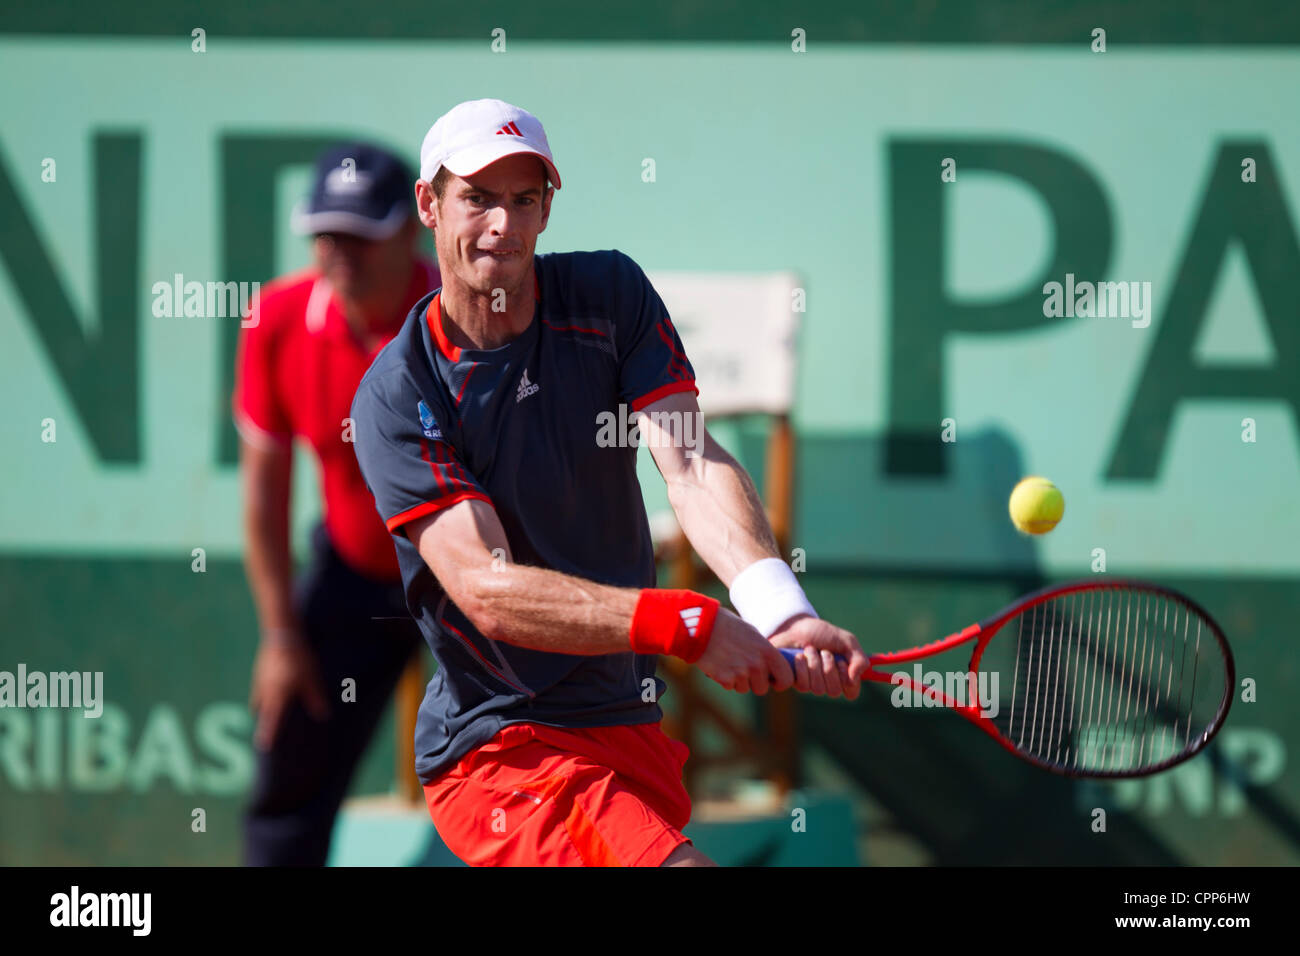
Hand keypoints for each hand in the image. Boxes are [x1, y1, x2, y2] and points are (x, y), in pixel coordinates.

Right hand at [249, 628, 329, 749]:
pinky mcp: (260, 668)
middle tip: (267, 726)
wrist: (282, 634)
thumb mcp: (311, 679)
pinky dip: (265, 690)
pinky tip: (275, 684)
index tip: (262, 746)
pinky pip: (260, 685)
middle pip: (260, 710)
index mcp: (276, 696)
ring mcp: (259, 678)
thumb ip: (316, 698)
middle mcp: (263, 690)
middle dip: (263, 718)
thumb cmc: (298, 659)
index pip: (270, 720)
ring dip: (263, 704)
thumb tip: (323, 715)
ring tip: (272, 707)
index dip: (267, 733)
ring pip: (258, 697)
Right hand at [694, 609, 795, 694]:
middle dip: (754, 682)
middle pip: (762, 688)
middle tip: (743, 669)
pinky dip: (724, 679)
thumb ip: (763, 652)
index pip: (786, 678)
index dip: (779, 682)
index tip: (772, 680)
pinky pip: (730, 686)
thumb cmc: (726, 625)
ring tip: (728, 661)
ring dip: (737, 680)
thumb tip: (771, 668)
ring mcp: (741, 673)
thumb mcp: (751, 634)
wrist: (701, 625)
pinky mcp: (725, 678)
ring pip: (744, 688)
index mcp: (767, 651)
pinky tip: (719, 663)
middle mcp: (757, 664)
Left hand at [769, 615, 868, 699]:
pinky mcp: (797, 682)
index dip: (848, 681)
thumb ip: (859, 659)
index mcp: (844, 673)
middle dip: (829, 668)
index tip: (842, 663)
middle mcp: (829, 682)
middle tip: (824, 651)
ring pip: (819, 689)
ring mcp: (812, 684)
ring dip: (815, 664)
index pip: (852, 692)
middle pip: (834, 691)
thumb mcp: (847, 641)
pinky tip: (799, 656)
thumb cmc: (822, 633)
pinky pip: (804, 686)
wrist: (795, 626)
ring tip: (810, 649)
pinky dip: (802, 667)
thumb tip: (854, 680)